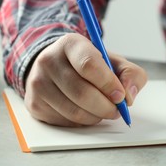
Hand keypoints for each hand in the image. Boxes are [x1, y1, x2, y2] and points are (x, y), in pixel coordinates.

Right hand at [25, 33, 146, 125]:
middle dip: (106, 106)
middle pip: (81, 92)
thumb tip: (129, 95)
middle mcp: (49, 60)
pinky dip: (83, 122)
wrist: (58, 68)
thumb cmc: (91, 66)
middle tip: (117, 110)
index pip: (89, 64)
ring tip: (105, 110)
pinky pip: (65, 121)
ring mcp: (38, 83)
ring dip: (96, 116)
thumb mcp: (114, 62)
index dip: (108, 84)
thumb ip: (130, 74)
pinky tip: (88, 112)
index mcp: (71, 44)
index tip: (121, 96)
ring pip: (74, 111)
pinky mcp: (34, 103)